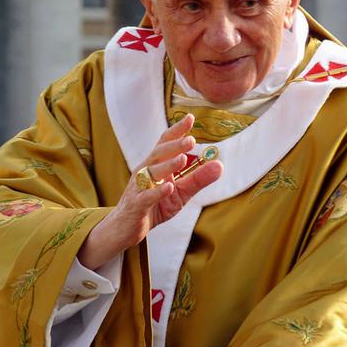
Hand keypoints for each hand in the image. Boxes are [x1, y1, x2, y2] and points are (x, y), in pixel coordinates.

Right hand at [78, 114, 222, 269]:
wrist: (126, 228)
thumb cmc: (154, 206)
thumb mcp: (180, 193)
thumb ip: (198, 179)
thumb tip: (220, 165)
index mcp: (156, 165)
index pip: (165, 143)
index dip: (177, 130)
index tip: (190, 118)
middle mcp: (145, 171)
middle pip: (159, 153)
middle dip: (174, 145)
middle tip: (191, 140)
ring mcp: (139, 187)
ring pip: (152, 172)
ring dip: (168, 165)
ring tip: (183, 158)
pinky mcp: (137, 205)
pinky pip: (147, 196)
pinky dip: (157, 191)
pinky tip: (169, 187)